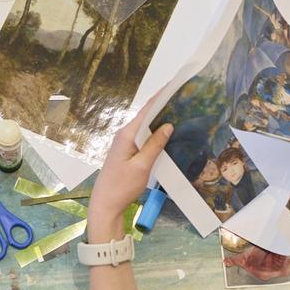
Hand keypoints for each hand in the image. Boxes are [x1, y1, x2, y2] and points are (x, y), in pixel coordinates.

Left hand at [89, 110, 171, 240]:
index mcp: (127, 134)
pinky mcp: (127, 151)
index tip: (174, 85)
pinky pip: (143, 137)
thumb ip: (155, 145)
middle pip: (146, 116)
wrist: (106, 204)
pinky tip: (166, 134)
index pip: (146, 110)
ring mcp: (125, 143)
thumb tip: (168, 125)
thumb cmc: (122, 186)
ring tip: (179, 113)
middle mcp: (125, 135)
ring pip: (145, 127)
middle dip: (163, 107)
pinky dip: (155, 133)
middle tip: (183, 99)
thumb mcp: (142, 166)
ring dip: (160, 120)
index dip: (160, 97)